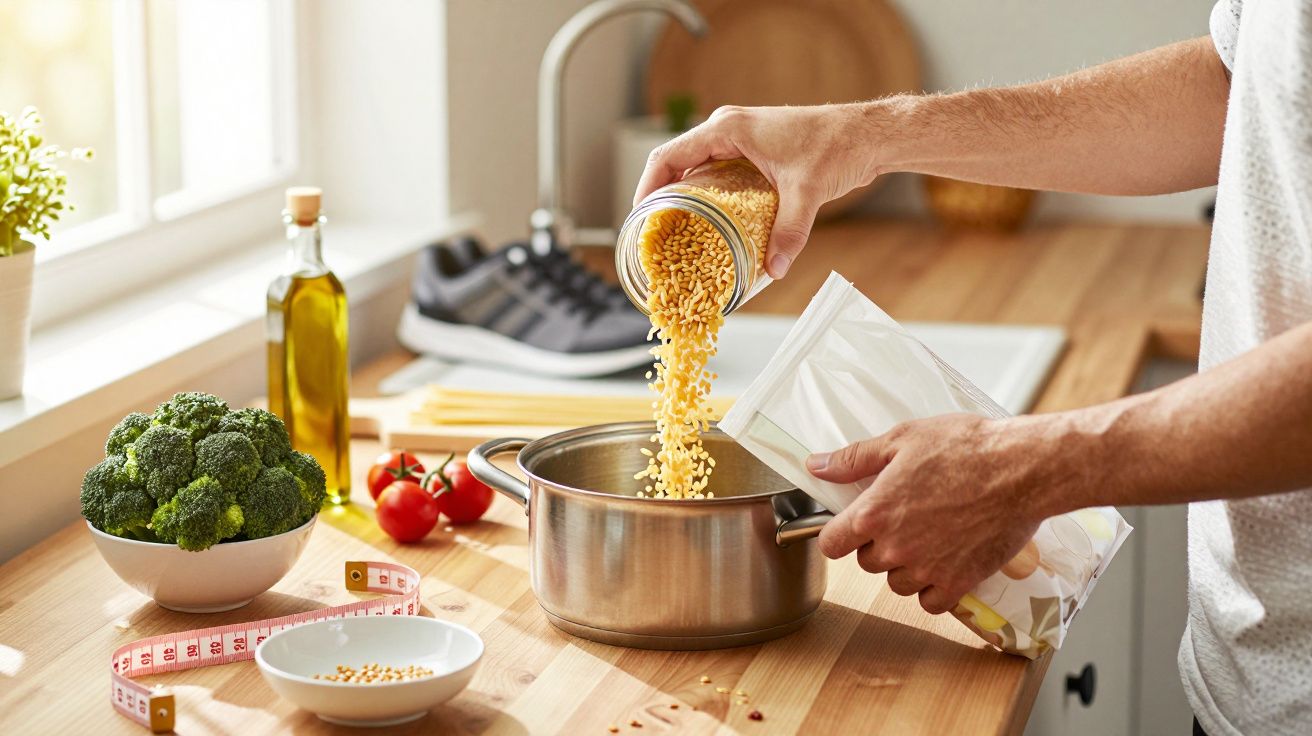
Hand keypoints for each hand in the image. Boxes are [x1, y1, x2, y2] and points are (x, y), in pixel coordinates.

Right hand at [634, 103, 883, 278]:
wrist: (866, 134)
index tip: (640, 217)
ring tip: (677, 231)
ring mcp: (740, 138)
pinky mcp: (753, 149)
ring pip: (697, 166)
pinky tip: (711, 221)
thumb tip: (775, 269)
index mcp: (728, 128)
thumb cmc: (836, 146)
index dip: (647, 186)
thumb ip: (789, 231)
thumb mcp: (806, 192)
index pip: (669, 155)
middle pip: (677, 162)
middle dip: (663, 195)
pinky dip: (708, 192)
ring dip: (685, 195)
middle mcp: (728, 128)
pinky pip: (717, 169)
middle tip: (656, 231)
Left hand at [807, 414, 1052, 614]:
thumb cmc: (966, 448)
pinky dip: (935, 588)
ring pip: (897, 584)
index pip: (831, 545)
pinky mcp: (958, 583)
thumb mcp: (903, 439)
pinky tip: (946, 562)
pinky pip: (931, 602)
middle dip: (878, 544)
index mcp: (875, 512)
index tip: (849, 528)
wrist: (1023, 470)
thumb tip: (817, 466)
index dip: (837, 536)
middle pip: (866, 563)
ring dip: (906, 567)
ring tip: (928, 537)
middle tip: (904, 520)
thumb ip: (855, 459)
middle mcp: (896, 547)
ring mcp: (927, 569)